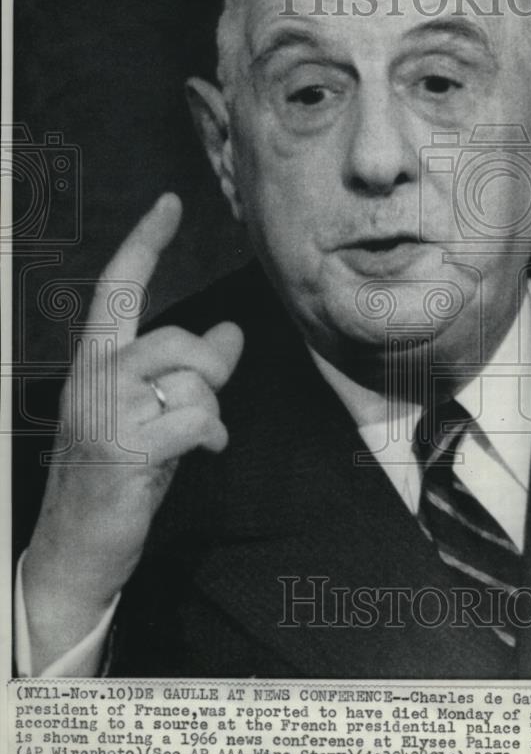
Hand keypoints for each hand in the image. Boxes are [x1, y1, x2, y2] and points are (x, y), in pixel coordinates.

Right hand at [22, 194, 243, 670]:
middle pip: (174, 338)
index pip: (117, 289)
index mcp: (92, 363)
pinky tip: (203, 451)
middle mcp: (90, 379)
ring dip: (207, 410)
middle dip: (209, 368)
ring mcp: (103, 414)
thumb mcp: (152, 414)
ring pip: (189, 379)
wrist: (76, 549)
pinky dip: (212, 435)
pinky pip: (197, 417)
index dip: (145, 242)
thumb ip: (188, 372)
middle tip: (207, 401)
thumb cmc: (117, 478)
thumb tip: (231, 331)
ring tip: (193, 437)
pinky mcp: (124, 450)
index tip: (169, 203)